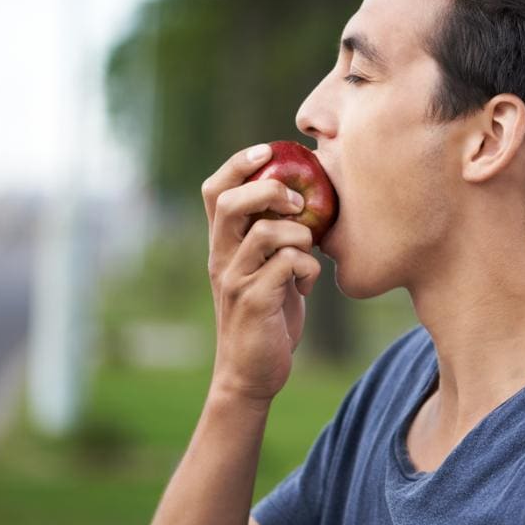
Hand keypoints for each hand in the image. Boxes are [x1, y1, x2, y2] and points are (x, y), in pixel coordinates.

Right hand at [201, 144, 322, 403]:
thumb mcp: (265, 270)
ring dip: (298, 235)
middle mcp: (221, 258)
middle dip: (269, 190)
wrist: (251, 374)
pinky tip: (307, 286)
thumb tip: (305, 200)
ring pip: (266, 232)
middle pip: (231, 203)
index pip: (214, 191)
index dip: (238, 164)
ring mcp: (236, 280)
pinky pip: (289, 266)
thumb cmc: (267, 316)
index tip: (267, 150)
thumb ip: (275, 238)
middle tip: (297, 202)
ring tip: (307, 252)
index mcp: (222, 245)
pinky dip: (310, 269)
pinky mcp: (255, 303)